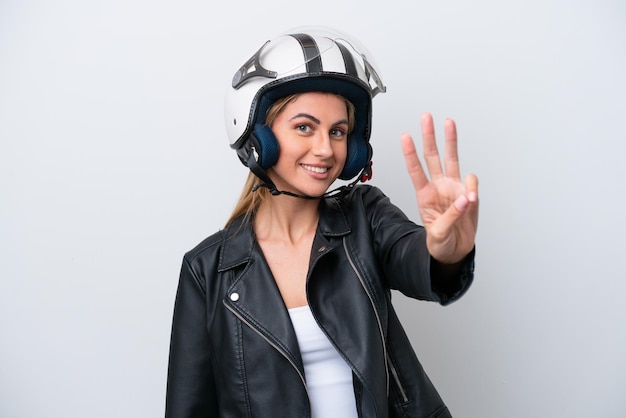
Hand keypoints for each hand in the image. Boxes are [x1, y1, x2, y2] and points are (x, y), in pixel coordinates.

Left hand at [401, 112, 478, 263]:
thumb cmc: (441, 242)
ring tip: (449, 123)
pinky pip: (472, 181)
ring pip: (452, 158)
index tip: (405, 136)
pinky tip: (470, 200)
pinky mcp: (469, 193)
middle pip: (433, 156)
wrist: (456, 251)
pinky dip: (473, 186)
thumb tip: (466, 198)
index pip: (415, 170)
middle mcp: (438, 186)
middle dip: (429, 135)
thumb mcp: (439, 235)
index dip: (410, 153)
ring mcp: (454, 188)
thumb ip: (451, 216)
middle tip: (426, 117)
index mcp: (425, 195)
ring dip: (451, 139)